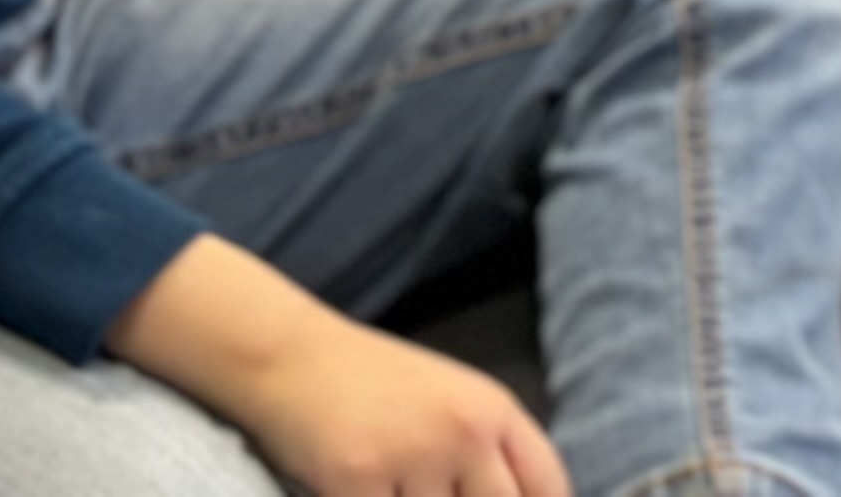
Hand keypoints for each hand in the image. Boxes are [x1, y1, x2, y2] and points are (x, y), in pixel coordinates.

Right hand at [114, 240, 566, 496]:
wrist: (292, 357)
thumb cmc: (372, 386)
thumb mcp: (449, 402)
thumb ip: (486, 454)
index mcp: (494, 409)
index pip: (548, 486)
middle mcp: (465, 430)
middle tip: (424, 491)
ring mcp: (415, 455)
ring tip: (394, 481)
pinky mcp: (358, 479)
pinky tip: (361, 488)